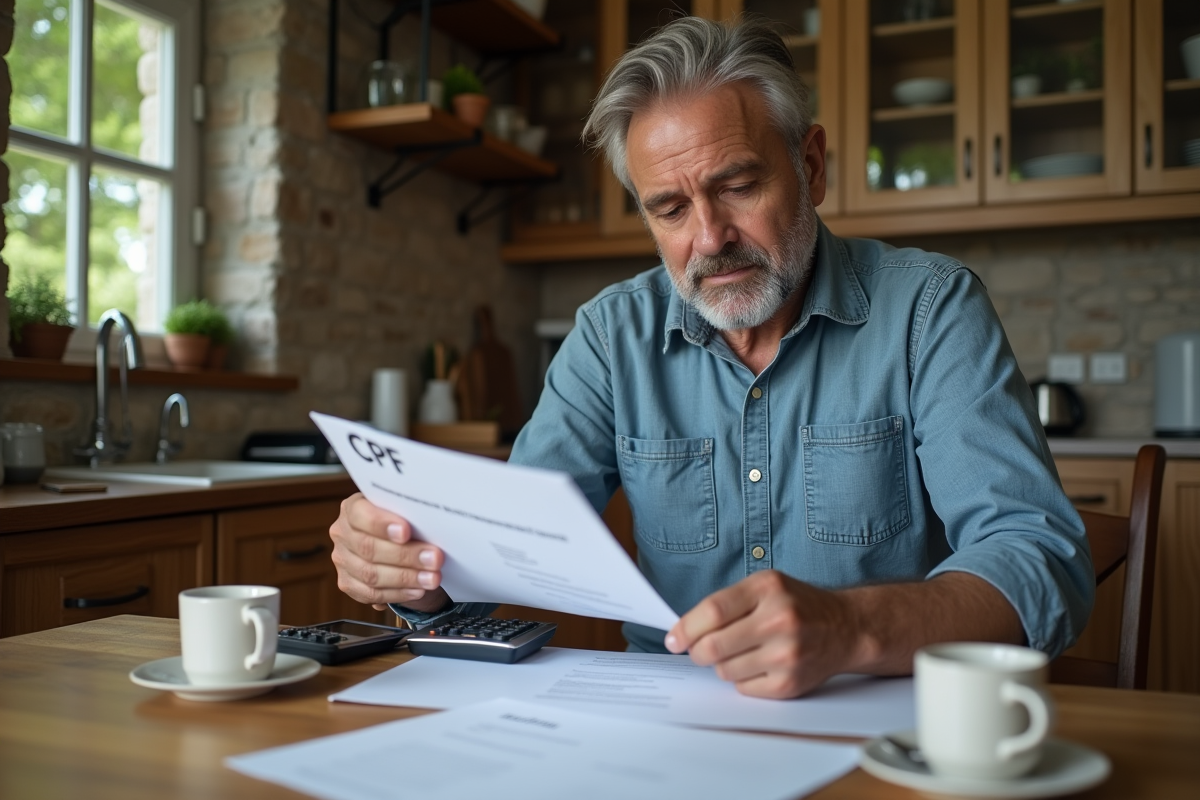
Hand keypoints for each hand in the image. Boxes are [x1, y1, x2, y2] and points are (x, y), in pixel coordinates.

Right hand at [328, 493, 448, 612]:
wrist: (398, 545)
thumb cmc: (404, 523)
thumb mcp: (405, 512)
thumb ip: (409, 515)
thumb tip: (430, 524)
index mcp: (353, 508)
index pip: (361, 515)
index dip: (382, 524)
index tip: (406, 531)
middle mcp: (343, 533)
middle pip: (369, 547)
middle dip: (405, 555)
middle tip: (434, 558)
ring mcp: (343, 560)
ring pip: (371, 574)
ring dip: (406, 577)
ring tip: (431, 578)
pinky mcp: (347, 584)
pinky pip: (371, 593)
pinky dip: (398, 593)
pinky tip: (417, 590)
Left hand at [664, 570, 862, 698]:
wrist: (845, 628)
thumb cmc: (797, 605)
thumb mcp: (765, 586)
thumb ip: (726, 603)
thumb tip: (683, 631)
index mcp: (768, 589)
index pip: (712, 612)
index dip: (685, 628)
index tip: (673, 640)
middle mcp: (779, 620)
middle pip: (713, 646)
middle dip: (697, 652)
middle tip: (698, 650)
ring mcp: (787, 654)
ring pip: (724, 671)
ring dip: (722, 665)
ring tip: (740, 652)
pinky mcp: (790, 683)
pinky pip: (743, 688)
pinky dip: (742, 679)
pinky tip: (759, 664)